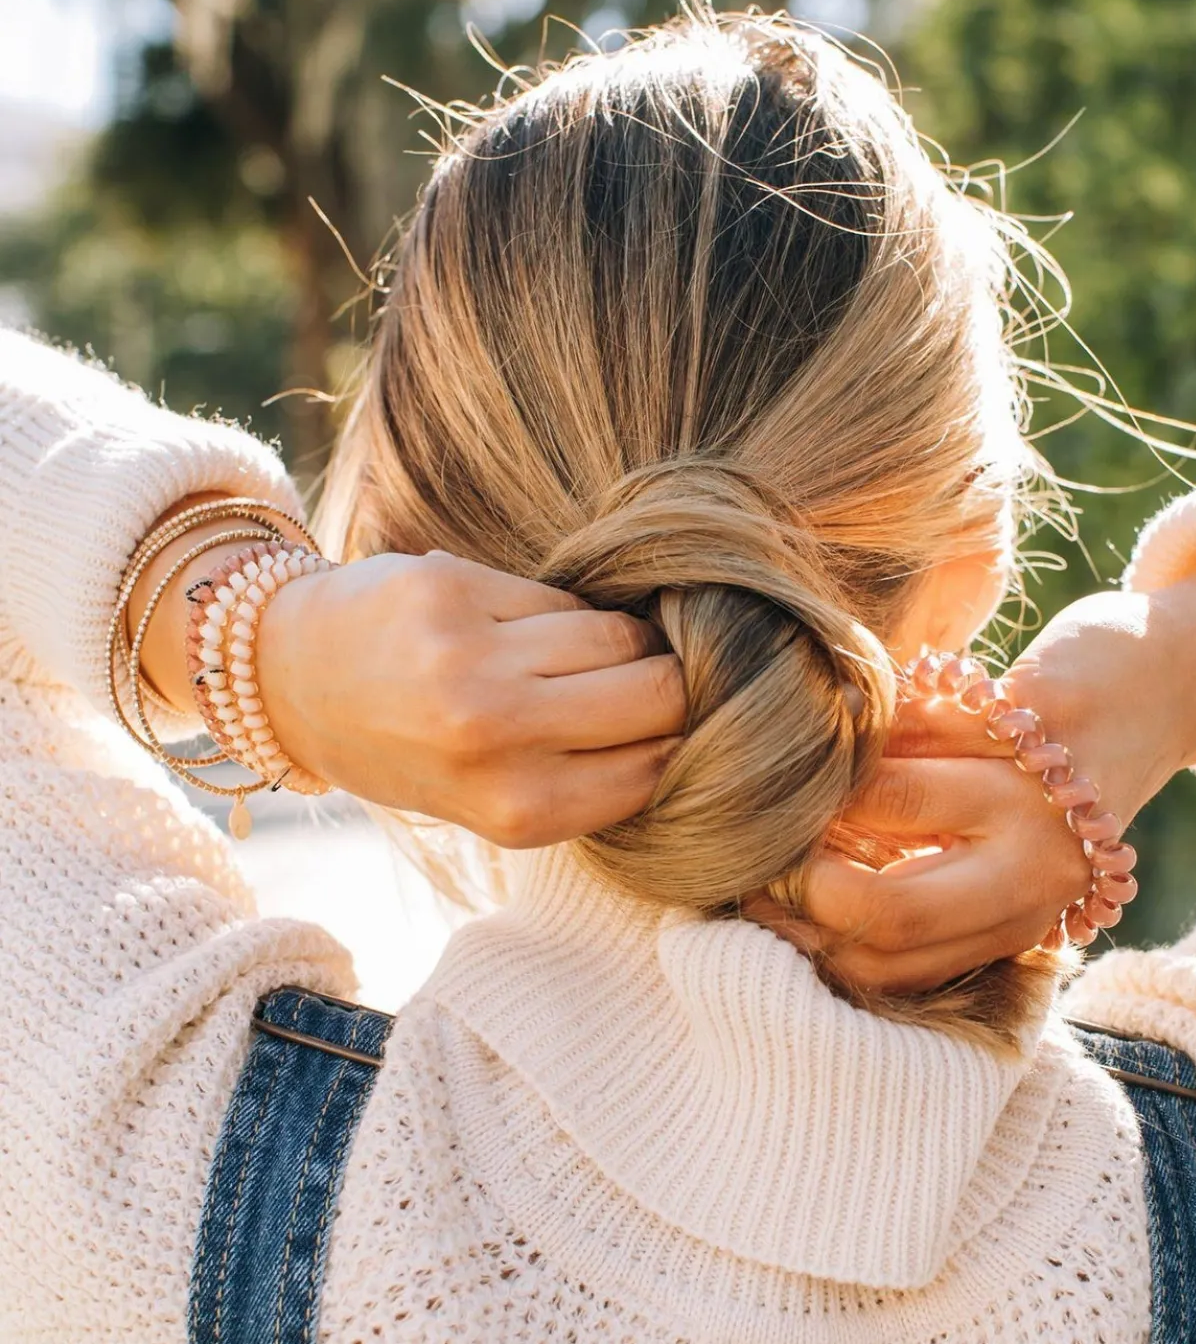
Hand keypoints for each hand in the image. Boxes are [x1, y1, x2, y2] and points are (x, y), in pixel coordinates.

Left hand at [258, 551, 685, 844]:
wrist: (295, 680)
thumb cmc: (413, 749)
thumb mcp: (495, 800)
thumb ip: (587, 776)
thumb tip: (695, 719)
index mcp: (517, 810)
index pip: (663, 763)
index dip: (681, 735)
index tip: (670, 722)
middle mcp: (496, 736)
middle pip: (661, 693)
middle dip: (670, 682)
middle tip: (644, 679)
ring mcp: (473, 659)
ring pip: (621, 636)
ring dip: (619, 642)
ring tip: (581, 653)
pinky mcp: (454, 589)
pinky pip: (564, 597)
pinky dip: (562, 612)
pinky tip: (529, 625)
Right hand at [751, 549, 1195, 991]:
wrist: (1148, 690)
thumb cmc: (1042, 782)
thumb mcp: (995, 856)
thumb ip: (915, 883)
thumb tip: (785, 894)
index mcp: (1015, 921)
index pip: (891, 965)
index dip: (807, 937)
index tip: (758, 898)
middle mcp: (1035, 875)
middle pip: (893, 908)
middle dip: (807, 872)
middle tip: (771, 836)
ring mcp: (1043, 797)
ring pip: (895, 797)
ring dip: (836, 776)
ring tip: (811, 763)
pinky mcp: (1044, 717)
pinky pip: (924, 718)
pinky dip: (879, 713)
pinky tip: (864, 712)